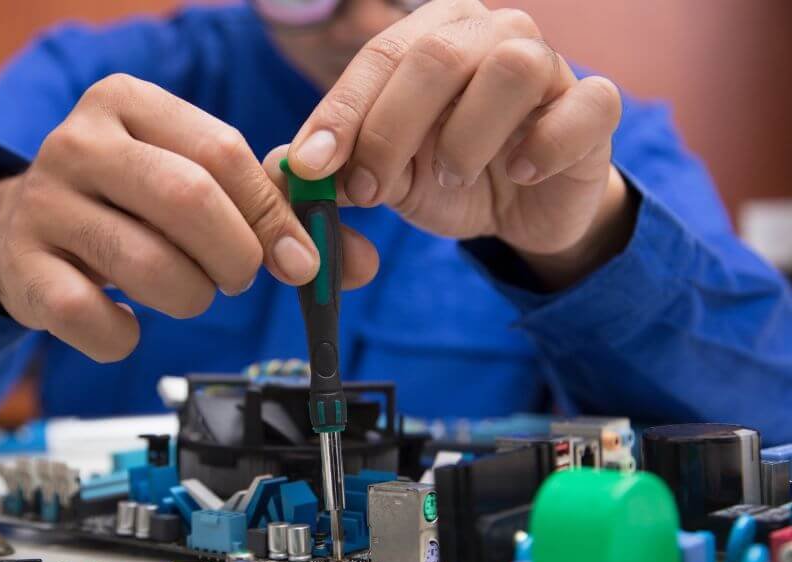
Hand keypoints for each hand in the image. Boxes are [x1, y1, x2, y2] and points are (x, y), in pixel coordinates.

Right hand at [0, 74, 378, 361]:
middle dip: (236, 257)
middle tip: (241, 278)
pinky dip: (127, 336)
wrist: (23, 228)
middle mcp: (78, 142)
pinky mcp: (22, 270)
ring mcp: (43, 204)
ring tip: (187, 291)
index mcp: (128, 103)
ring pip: (147, 265)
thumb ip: (274, 212)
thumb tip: (356, 263)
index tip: (301, 260)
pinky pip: (95, 319)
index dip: (272, 214)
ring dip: (190, 297)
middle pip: (188, 199)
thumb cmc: (130, 203)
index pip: (221, 151)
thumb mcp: (194, 184)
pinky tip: (129, 321)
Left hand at [279, 1, 633, 289]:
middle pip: (439, 56)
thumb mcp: (383, 175)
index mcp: (432, 36)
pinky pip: (585, 106)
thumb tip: (287, 165)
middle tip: (370, 189)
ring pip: (511, 68)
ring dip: (466, 137)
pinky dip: (546, 145)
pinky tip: (521, 173)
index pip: (380, 56)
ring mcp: (550, 65)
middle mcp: (491, 33)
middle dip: (392, 130)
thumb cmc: (446, 176)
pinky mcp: (594, 108)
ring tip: (450, 178)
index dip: (342, 111)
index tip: (312, 166)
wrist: (521, 208)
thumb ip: (336, 168)